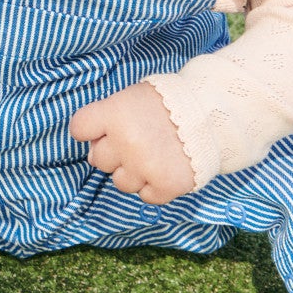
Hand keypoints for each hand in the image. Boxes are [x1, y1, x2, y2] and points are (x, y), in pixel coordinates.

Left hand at [68, 83, 195, 205]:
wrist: (213, 114)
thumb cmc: (169, 103)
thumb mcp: (134, 96)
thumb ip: (109, 117)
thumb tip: (93, 149)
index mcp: (115, 114)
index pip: (79, 128)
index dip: (91, 130)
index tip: (105, 130)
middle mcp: (126, 142)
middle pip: (98, 159)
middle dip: (114, 153)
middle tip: (138, 141)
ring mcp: (145, 166)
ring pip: (121, 182)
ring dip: (134, 172)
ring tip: (154, 154)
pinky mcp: (166, 185)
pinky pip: (146, 196)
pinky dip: (155, 186)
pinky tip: (166, 167)